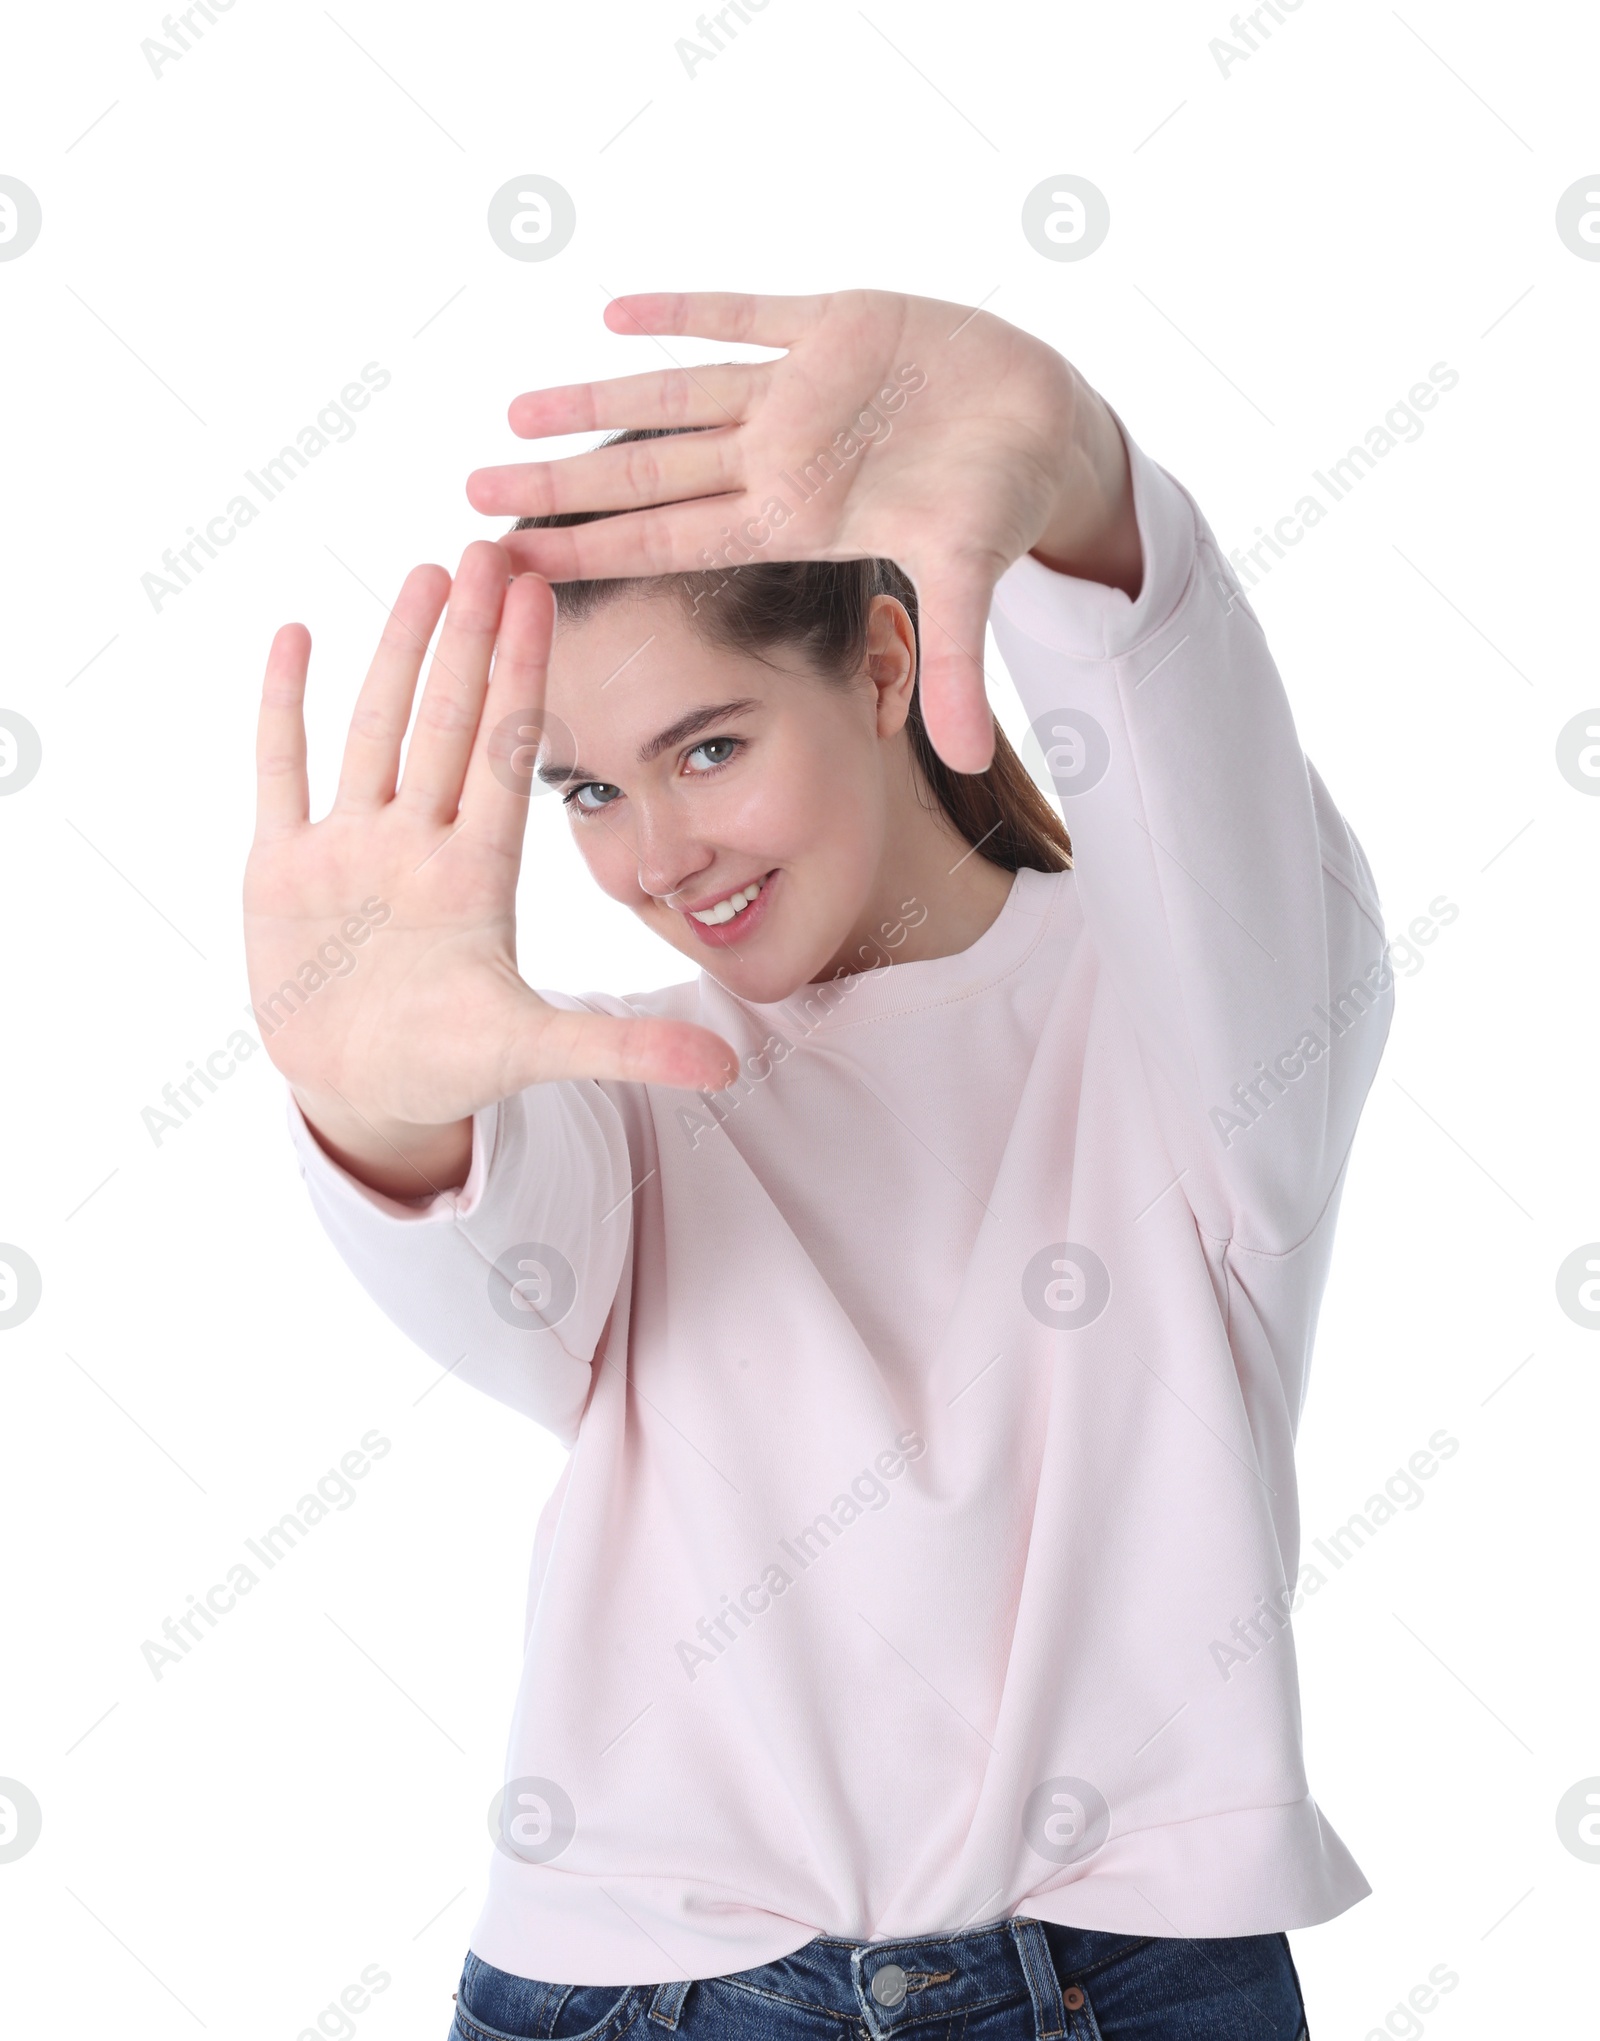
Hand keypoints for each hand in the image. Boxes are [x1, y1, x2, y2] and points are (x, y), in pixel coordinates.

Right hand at [244, 543, 736, 1197]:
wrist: (366, 1095)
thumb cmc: (450, 1067)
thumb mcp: (536, 1052)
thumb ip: (625, 1048)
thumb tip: (726, 1068)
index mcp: (477, 874)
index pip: (504, 752)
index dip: (522, 675)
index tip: (543, 595)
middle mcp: (417, 843)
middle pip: (444, 720)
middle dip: (468, 637)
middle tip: (489, 547)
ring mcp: (349, 849)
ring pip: (374, 728)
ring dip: (394, 653)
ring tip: (422, 573)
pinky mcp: (282, 870)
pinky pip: (281, 774)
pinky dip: (282, 710)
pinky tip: (295, 635)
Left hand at [465, 290, 1138, 774]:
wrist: (1043, 425)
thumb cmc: (1001, 500)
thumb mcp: (975, 582)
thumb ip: (960, 665)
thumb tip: (968, 762)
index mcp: (796, 519)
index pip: (672, 538)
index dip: (591, 550)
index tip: (515, 566)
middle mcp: (780, 459)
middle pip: (647, 473)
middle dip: (561, 483)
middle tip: (471, 490)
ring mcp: (798, 392)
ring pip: (674, 394)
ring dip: (595, 399)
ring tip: (513, 406)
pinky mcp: (834, 323)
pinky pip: (745, 314)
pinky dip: (687, 310)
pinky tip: (614, 315)